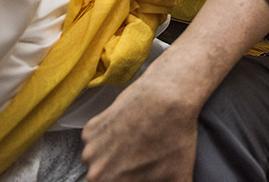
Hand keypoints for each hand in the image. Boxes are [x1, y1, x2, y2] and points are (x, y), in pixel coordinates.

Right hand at [82, 77, 198, 180]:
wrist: (167, 95)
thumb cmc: (174, 138)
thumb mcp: (178, 177)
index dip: (131, 179)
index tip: (139, 174)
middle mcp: (94, 170)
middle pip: (106, 180)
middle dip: (124, 174)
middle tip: (142, 161)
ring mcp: (89, 148)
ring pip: (100, 163)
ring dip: (115, 159)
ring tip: (140, 146)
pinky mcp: (90, 128)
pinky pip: (98, 142)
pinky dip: (110, 140)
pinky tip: (131, 131)